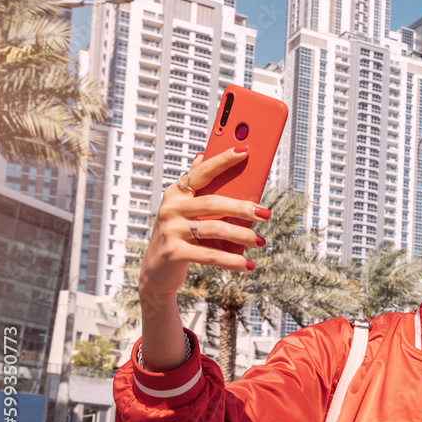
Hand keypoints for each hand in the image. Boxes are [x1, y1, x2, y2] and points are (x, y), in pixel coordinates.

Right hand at [138, 147, 269, 303]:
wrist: (156, 271)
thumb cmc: (177, 235)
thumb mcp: (183, 210)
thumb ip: (195, 187)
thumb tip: (202, 155)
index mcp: (176, 194)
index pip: (201, 173)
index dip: (222, 161)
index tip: (244, 150)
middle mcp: (171, 209)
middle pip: (213, 203)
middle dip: (242, 207)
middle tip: (265, 213)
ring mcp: (171, 231)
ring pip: (214, 229)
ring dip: (242, 235)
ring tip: (260, 241)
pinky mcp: (174, 253)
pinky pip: (210, 255)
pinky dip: (231, 261)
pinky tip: (247, 264)